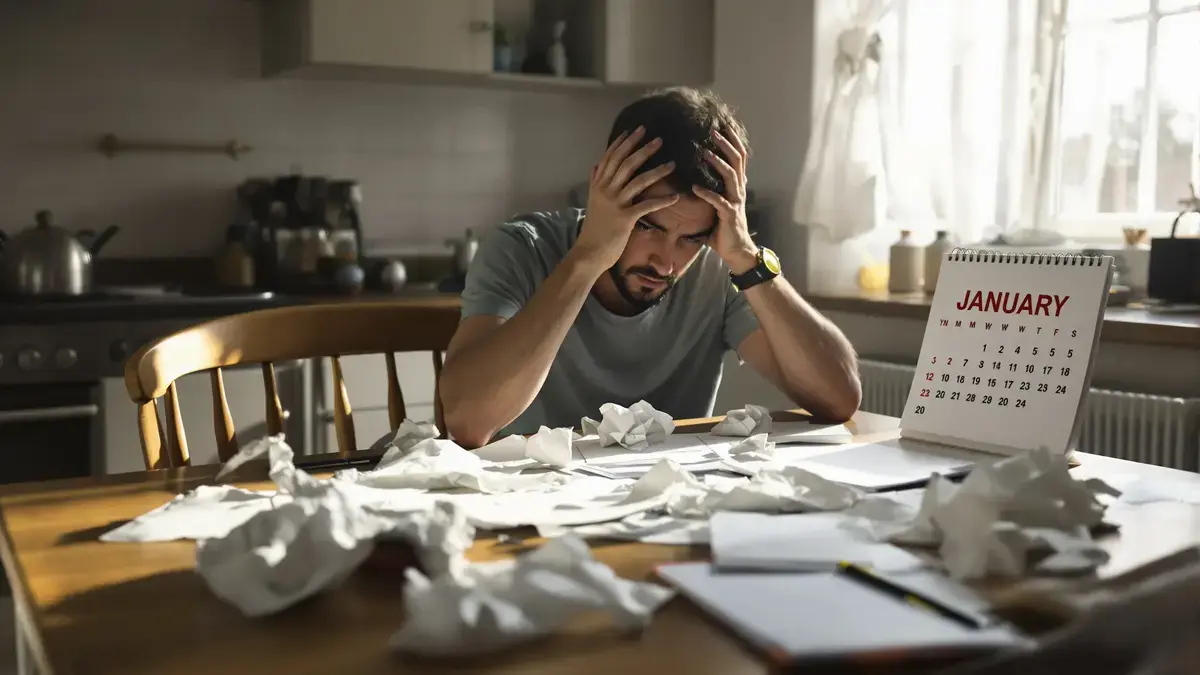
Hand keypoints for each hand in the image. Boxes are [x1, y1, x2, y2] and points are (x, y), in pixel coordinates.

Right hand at [572, 126, 677, 270]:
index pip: (610, 157)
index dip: (623, 142)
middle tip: (658, 139)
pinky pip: (646, 206)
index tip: (636, 130)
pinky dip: (662, 201)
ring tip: (673, 163)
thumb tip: (595, 166)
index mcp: (598, 185)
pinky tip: (675, 197)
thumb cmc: (593, 228)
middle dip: (642, 149)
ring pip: (638, 181)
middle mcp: (606, 190)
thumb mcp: (592, 201)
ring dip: (657, 171)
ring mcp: (615, 204)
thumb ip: (594, 182)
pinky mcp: (625, 218)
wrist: (589, 251)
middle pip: (625, 164)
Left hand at [693, 129, 758, 274]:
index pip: (738, 158)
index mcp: (736, 186)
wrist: (737, 252)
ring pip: (730, 176)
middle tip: (713, 131)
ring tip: (705, 152)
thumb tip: (687, 185)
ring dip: (718, 162)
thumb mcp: (715, 208)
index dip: (732, 141)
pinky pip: (718, 201)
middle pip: (737, 160)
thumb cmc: (724, 230)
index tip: (723, 126)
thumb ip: (706, 195)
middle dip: (726, 144)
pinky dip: (706, 193)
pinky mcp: (729, 215)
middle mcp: (738, 190)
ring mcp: (735, 201)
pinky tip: (694, 187)